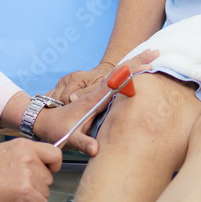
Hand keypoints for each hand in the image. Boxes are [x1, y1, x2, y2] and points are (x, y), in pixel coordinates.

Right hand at [0, 138, 61, 201]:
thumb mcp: (5, 150)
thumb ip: (25, 152)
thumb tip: (41, 158)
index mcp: (24, 145)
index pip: (55, 154)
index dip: (53, 165)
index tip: (47, 170)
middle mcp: (28, 158)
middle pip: (49, 176)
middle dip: (38, 184)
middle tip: (19, 184)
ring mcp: (28, 175)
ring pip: (45, 191)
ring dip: (33, 195)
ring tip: (14, 191)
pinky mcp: (26, 192)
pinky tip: (17, 201)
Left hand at [38, 49, 159, 153]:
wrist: (44, 120)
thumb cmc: (58, 130)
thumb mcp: (70, 139)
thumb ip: (83, 143)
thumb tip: (96, 150)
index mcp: (95, 98)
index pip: (117, 81)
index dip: (132, 72)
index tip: (147, 65)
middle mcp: (97, 91)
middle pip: (121, 71)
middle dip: (138, 60)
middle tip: (156, 51)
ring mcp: (97, 91)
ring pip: (119, 72)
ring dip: (134, 62)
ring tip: (150, 54)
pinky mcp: (97, 94)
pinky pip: (116, 79)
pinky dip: (127, 71)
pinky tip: (136, 69)